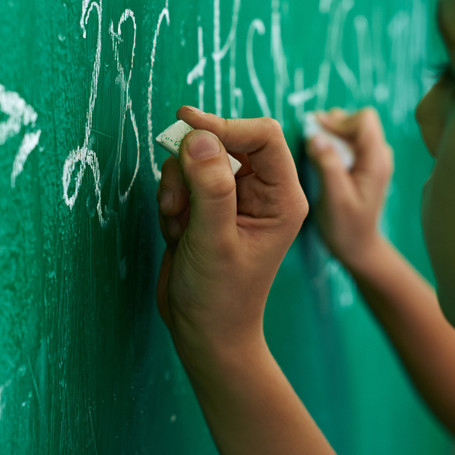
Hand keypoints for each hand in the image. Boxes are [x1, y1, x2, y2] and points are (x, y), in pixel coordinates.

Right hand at [155, 107, 307, 357]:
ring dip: (178, 183)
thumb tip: (198, 136)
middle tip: (177, 196)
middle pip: (226, 140)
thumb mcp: (215, 240)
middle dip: (193, 163)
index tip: (187, 122)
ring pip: (198, 157)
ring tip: (178, 221)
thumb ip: (209, 187)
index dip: (226, 124)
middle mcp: (261, 191)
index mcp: (282, 196)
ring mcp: (232, 197)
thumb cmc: (221, 296)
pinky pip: (182, 177)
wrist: (203, 332)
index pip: (263, 135)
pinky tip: (176, 231)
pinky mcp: (206, 205)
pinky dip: (171, 198)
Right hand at [305, 108, 393, 269]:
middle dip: (334, 125)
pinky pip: (350, 143)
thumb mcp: (334, 197)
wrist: (358, 247)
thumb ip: (327, 164)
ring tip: (313, 145)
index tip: (315, 133)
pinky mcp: (364, 166)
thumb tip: (315, 135)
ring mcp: (373, 160)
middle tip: (310, 136)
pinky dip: (334, 143)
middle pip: (359, 122)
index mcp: (376, 161)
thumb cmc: (346, 226)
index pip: (363, 120)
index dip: (338, 122)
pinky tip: (320, 156)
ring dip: (332, 133)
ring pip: (353, 130)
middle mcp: (379, 156)